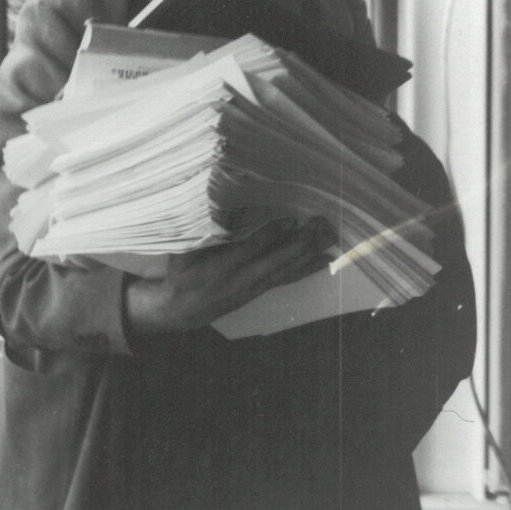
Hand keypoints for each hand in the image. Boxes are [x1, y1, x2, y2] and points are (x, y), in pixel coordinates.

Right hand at [124, 217, 334, 336]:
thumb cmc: (181, 272)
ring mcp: (254, 286)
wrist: (181, 310)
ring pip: (286, 269)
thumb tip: (215, 200)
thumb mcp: (181, 250)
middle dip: (300, 243)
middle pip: (276, 260)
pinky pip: (287, 279)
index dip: (270, 235)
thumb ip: (197, 229)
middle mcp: (242, 278)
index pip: (249, 249)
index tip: (289, 219)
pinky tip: (325, 260)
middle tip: (320, 226)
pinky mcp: (261, 290)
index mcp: (220, 266)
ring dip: (309, 253)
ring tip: (330, 238)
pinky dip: (307, 269)